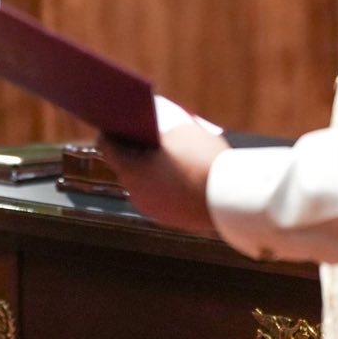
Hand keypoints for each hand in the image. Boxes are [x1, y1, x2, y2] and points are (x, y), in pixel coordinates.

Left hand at [97, 122, 231, 234]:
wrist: (231, 199)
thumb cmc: (202, 159)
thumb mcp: (180, 129)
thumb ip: (159, 123)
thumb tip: (151, 118)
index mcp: (130, 170)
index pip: (106, 146)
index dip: (112, 129)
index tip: (119, 120)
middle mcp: (134, 193)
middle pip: (125, 164)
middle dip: (135, 149)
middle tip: (146, 132)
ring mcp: (151, 209)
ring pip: (144, 182)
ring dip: (151, 168)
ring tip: (166, 151)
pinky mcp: (169, 219)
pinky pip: (160, 196)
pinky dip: (165, 184)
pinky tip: (180, 171)